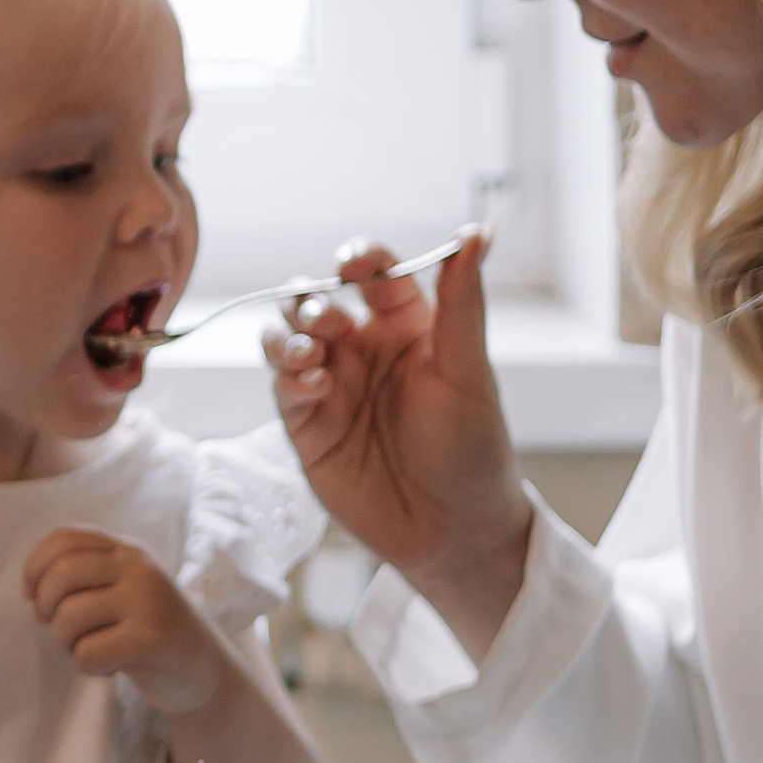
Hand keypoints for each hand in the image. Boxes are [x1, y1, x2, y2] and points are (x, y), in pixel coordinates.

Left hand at [25, 531, 224, 714]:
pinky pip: (88, 653)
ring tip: (93, 650)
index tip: (32, 596)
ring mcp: (147, 602)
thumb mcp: (122, 591)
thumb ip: (82, 581)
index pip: (64, 540)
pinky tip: (113, 667)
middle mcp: (139, 568)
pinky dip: (90, 667)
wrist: (206, 670)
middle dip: (46, 608)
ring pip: (69, 617)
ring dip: (67, 644)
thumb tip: (31, 593)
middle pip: (61, 574)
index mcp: (127, 551)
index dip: (35, 567)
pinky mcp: (150, 640)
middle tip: (62, 631)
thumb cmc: (150, 631)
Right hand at [265, 232, 532, 662]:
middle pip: (316, 297)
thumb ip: (463, 300)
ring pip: (286, 336)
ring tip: (310, 350)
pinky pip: (283, 387)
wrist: (454, 533)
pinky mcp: (307, 427)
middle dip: (312, 299)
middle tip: (327, 318)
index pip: (373, 271)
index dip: (358, 259)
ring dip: (288, 332)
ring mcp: (331, 386)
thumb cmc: (473, 450)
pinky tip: (312, 383)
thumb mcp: (468, 370)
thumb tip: (479, 229)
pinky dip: (289, 377)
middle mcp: (363, 348)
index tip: (353, 264)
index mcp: (407, 324)